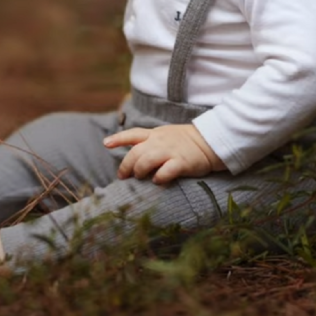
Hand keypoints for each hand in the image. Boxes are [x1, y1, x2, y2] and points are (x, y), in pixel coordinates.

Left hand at [103, 124, 225, 184]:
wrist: (210, 141)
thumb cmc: (186, 141)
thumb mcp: (166, 135)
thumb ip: (150, 142)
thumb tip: (134, 157)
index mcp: (155, 134)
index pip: (133, 134)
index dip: (118, 139)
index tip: (106, 144)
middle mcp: (160, 141)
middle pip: (135, 153)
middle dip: (126, 166)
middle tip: (124, 176)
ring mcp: (170, 151)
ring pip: (146, 161)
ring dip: (139, 171)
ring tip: (140, 178)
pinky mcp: (181, 162)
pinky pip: (165, 171)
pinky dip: (158, 178)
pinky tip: (158, 181)